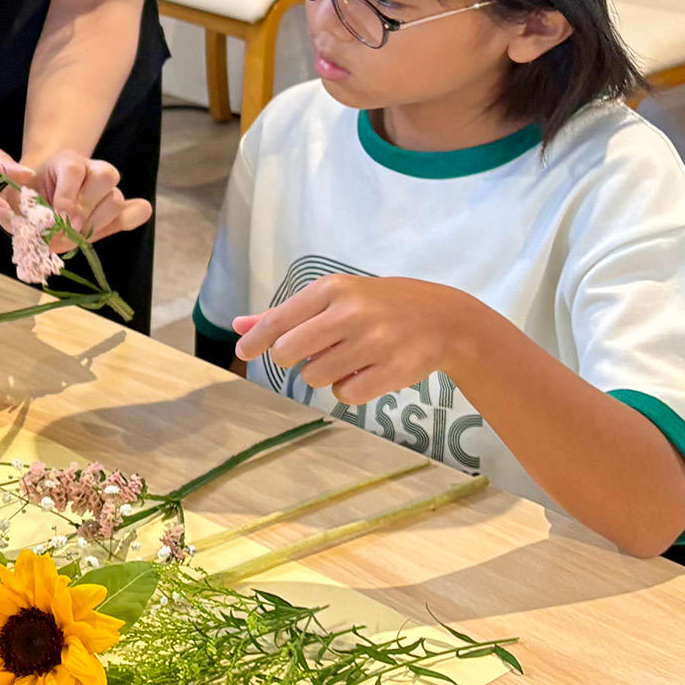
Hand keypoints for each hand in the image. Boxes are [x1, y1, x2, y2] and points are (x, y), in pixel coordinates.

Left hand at [16, 147, 152, 243]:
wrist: (42, 208)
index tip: (57, 219)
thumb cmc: (27, 203)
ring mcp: (109, 189)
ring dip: (97, 223)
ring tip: (76, 236)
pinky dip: (127, 221)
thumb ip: (15, 209)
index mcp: (65, 161)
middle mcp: (92, 169)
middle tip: (69, 229)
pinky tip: (102, 232)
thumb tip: (25, 223)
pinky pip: (137, 211)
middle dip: (85, 209)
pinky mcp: (120, 208)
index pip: (73, 170)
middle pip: (105, 176)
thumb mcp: (15, 202)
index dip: (66, 196)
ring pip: (116, 199)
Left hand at [232, 275, 483, 404]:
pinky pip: (344, 395)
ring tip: (348, 358)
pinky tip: (366, 372)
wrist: (446, 319)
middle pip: (288, 352)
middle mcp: (351, 313)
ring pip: (314, 377)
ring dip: (323, 374)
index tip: (243, 352)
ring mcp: (374, 343)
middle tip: (316, 350)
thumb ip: (287, 314)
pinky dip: (349, 389)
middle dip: (293, 358)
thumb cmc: (380, 305)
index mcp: (333, 289)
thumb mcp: (337, 297)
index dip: (255, 340)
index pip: (279, 320)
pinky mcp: (392, 371)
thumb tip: (238, 326)